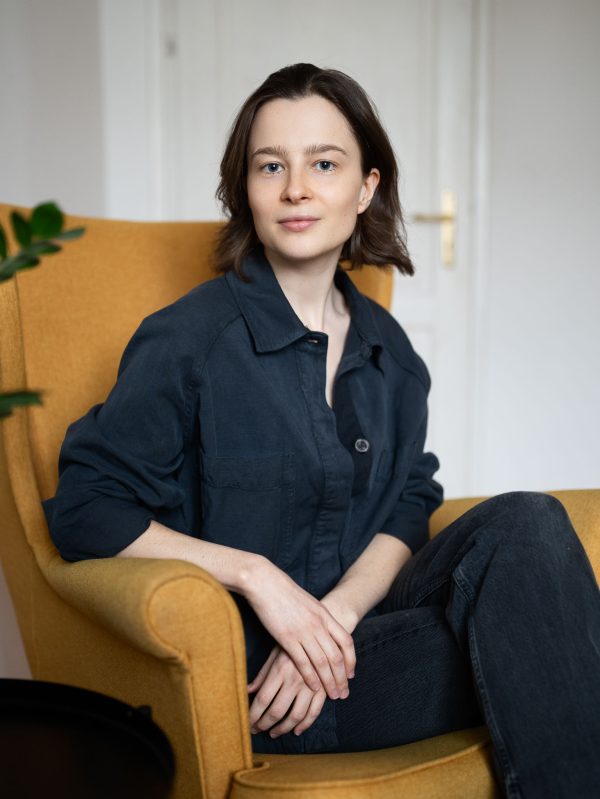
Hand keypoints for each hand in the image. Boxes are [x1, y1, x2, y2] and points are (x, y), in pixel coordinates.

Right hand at [244, 558, 355, 698]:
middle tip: (343, 693)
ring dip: (329, 682)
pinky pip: (303, 662)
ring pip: (323, 662)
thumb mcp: (308, 603)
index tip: (351, 674)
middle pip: (337, 656)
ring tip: (333, 695)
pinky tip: (314, 687)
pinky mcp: (287, 638)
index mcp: (325, 614)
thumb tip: (324, 629)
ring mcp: (304, 631)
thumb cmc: (284, 591)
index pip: (346, 641)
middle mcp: (318, 624)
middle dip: (342, 677)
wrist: (265, 582)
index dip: (351, 660)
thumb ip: (317, 617)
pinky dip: (311, 677)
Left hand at [248, 645, 327, 737]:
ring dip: (283, 729)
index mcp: (280, 669)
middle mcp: (295, 679)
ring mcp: (311, 685)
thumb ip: (262, 675)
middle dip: (264, 725)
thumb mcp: (275, 654)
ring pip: (296, 716)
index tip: (247, 723)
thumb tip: (247, 691)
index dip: (253, 715)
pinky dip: (305, 725)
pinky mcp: (324, 689)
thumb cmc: (293, 643)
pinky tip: (296, 730)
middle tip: (257, 730)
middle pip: (277, 711)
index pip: (263, 699)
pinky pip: (314, 712)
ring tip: (274, 733)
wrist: (319, 633)